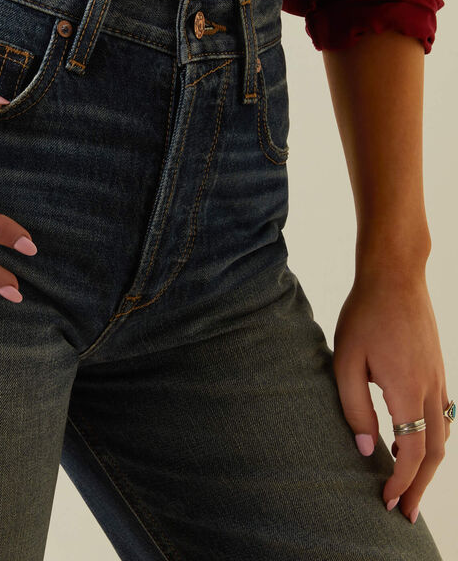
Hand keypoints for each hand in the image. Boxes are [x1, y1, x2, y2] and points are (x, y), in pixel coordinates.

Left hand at [333, 265, 449, 522]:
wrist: (396, 276)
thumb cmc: (364, 315)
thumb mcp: (346, 361)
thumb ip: (355, 407)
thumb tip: (366, 449)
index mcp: (407, 392)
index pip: (411, 453)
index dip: (401, 482)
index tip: (386, 503)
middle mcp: (431, 391)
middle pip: (434, 452)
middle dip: (420, 487)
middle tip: (405, 513)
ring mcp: (439, 379)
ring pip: (443, 436)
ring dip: (429, 466)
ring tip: (413, 486)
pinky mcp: (437, 369)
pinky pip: (443, 415)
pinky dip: (433, 440)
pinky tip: (418, 444)